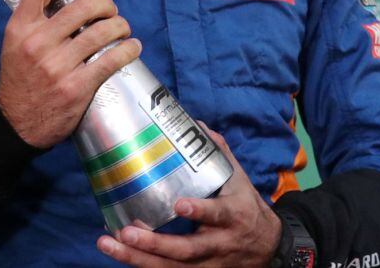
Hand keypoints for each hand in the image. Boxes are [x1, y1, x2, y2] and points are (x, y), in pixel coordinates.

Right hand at [0, 0, 140, 148]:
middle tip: (110, 11)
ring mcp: (58, 66)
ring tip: (122, 29)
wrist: (15, 123)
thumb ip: (37, 22)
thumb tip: (71, 2)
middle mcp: (38, 43)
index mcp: (20, 28)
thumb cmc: (20, 79)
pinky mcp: (76, 86)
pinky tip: (132, 48)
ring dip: (120, 26)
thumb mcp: (15, 44)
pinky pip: (111, 60)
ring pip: (102, 32)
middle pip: (83, 7)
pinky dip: (127, 50)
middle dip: (105, 5)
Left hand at [96, 127, 281, 266]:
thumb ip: (219, 153)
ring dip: (138, 258)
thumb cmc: (246, 208)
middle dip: (155, 243)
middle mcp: (220, 244)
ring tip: (109, 244)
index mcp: (233, 216)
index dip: (200, 211)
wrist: (269, 248)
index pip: (218, 214)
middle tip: (127, 231)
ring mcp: (208, 264)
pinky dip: (142, 266)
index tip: (178, 204)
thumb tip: (198, 125)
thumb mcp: (240, 180)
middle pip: (186, 249)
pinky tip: (119, 254)